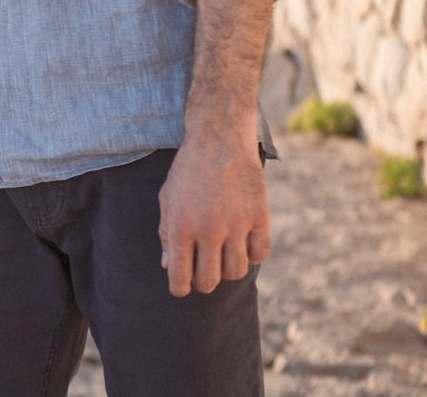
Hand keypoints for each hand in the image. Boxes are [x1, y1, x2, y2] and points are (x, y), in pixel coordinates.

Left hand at [157, 133, 271, 296]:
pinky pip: (260, 254)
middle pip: (209, 281)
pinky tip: (243, 243)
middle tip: (203, 271)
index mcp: (181, 227)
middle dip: (203, 282)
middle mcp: (209, 230)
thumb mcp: (168, 198)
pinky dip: (251, 255)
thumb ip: (167, 234)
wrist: (219, 138)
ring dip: (227, 269)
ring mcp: (237, 224)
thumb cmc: (188, 169)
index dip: (179, 288)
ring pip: (236, 272)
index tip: (182, 286)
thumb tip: (169, 266)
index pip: (180, 277)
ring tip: (223, 255)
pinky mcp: (259, 216)